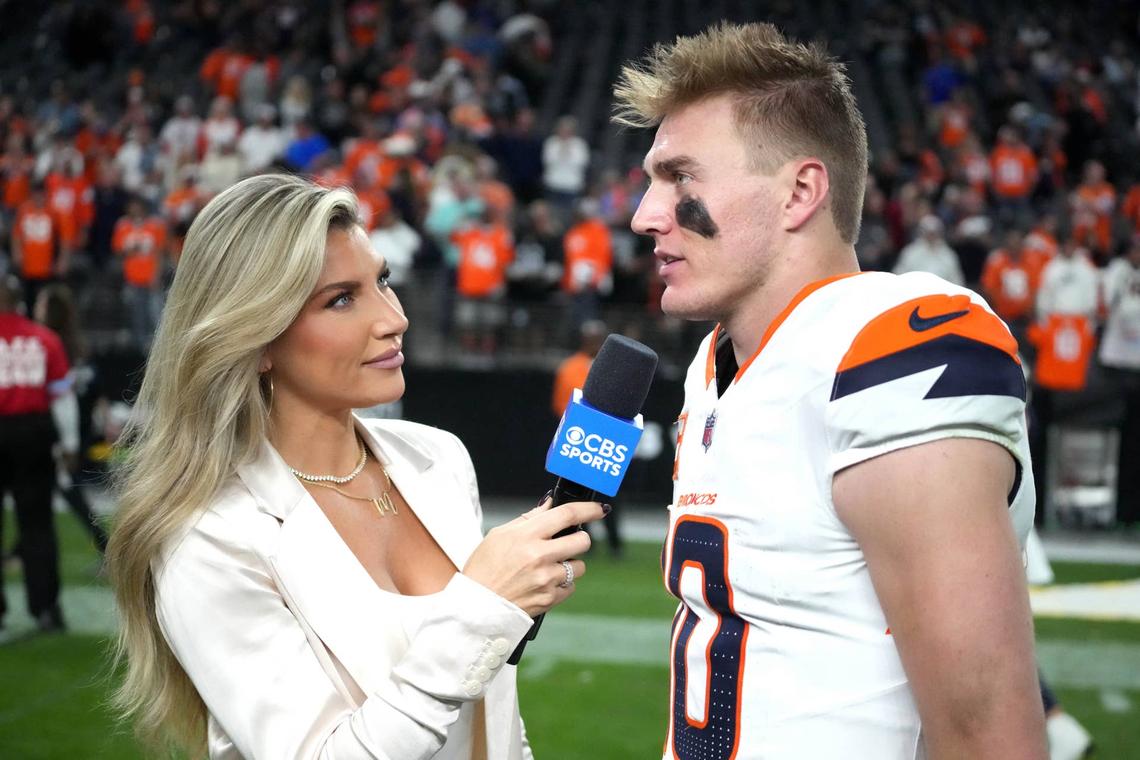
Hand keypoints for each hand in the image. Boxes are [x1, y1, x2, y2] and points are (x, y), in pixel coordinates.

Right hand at [462, 498, 606, 617]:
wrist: (474, 606)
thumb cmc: (484, 568)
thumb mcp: (499, 535)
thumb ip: (528, 518)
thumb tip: (550, 505)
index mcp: (526, 535)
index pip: (567, 515)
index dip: (589, 509)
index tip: (599, 509)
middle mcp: (539, 556)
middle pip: (582, 541)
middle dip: (579, 539)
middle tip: (567, 542)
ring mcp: (546, 579)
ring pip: (579, 566)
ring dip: (569, 564)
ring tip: (547, 567)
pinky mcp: (549, 599)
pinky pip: (570, 587)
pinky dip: (561, 584)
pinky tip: (543, 583)